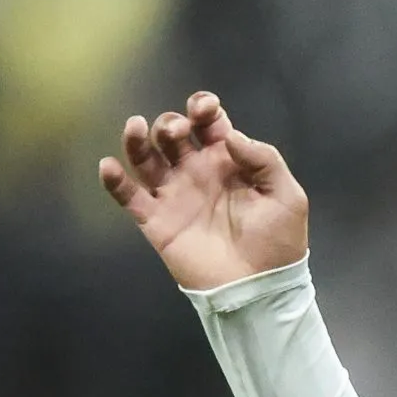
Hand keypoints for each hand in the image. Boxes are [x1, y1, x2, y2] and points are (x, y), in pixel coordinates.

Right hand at [98, 91, 308, 290]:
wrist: (259, 288)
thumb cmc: (278, 243)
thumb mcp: (287, 197)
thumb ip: (265, 160)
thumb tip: (230, 134)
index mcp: (228, 162)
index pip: (208, 124)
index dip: (202, 108)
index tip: (205, 109)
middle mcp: (196, 172)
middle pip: (172, 134)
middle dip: (170, 123)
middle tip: (177, 132)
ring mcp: (174, 194)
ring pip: (145, 157)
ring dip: (136, 139)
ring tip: (135, 127)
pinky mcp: (155, 220)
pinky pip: (127, 196)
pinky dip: (114, 180)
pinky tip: (109, 166)